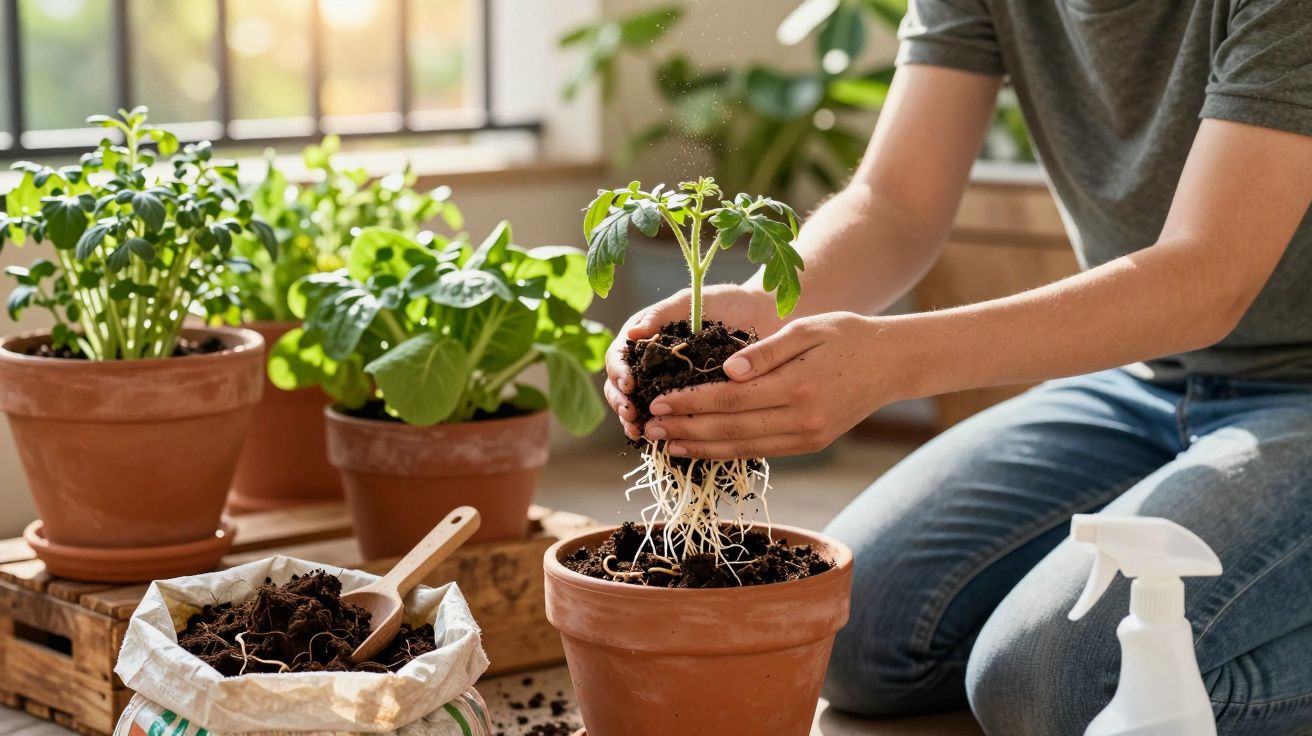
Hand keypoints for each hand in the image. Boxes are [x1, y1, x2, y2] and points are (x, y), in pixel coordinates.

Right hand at [604, 284, 779, 439]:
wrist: (763, 317)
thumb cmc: (726, 302)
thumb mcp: (690, 302)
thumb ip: (661, 315)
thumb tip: (632, 334)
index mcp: (646, 338)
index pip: (619, 356)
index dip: (618, 372)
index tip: (628, 384)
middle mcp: (652, 363)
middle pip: (621, 386)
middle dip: (621, 402)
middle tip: (630, 415)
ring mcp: (668, 383)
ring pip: (640, 406)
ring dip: (635, 421)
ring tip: (639, 431)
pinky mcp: (689, 400)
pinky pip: (670, 417)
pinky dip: (663, 429)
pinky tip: (662, 439)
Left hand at [641, 312, 891, 458]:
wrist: (892, 363)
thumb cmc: (847, 336)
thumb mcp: (806, 329)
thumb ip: (765, 351)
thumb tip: (725, 370)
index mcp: (797, 386)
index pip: (730, 399)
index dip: (691, 403)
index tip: (659, 401)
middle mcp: (801, 418)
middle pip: (730, 429)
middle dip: (686, 430)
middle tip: (649, 428)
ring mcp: (807, 437)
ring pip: (743, 447)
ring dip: (701, 448)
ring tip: (667, 445)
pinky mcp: (810, 444)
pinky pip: (761, 451)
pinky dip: (728, 452)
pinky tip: (702, 449)